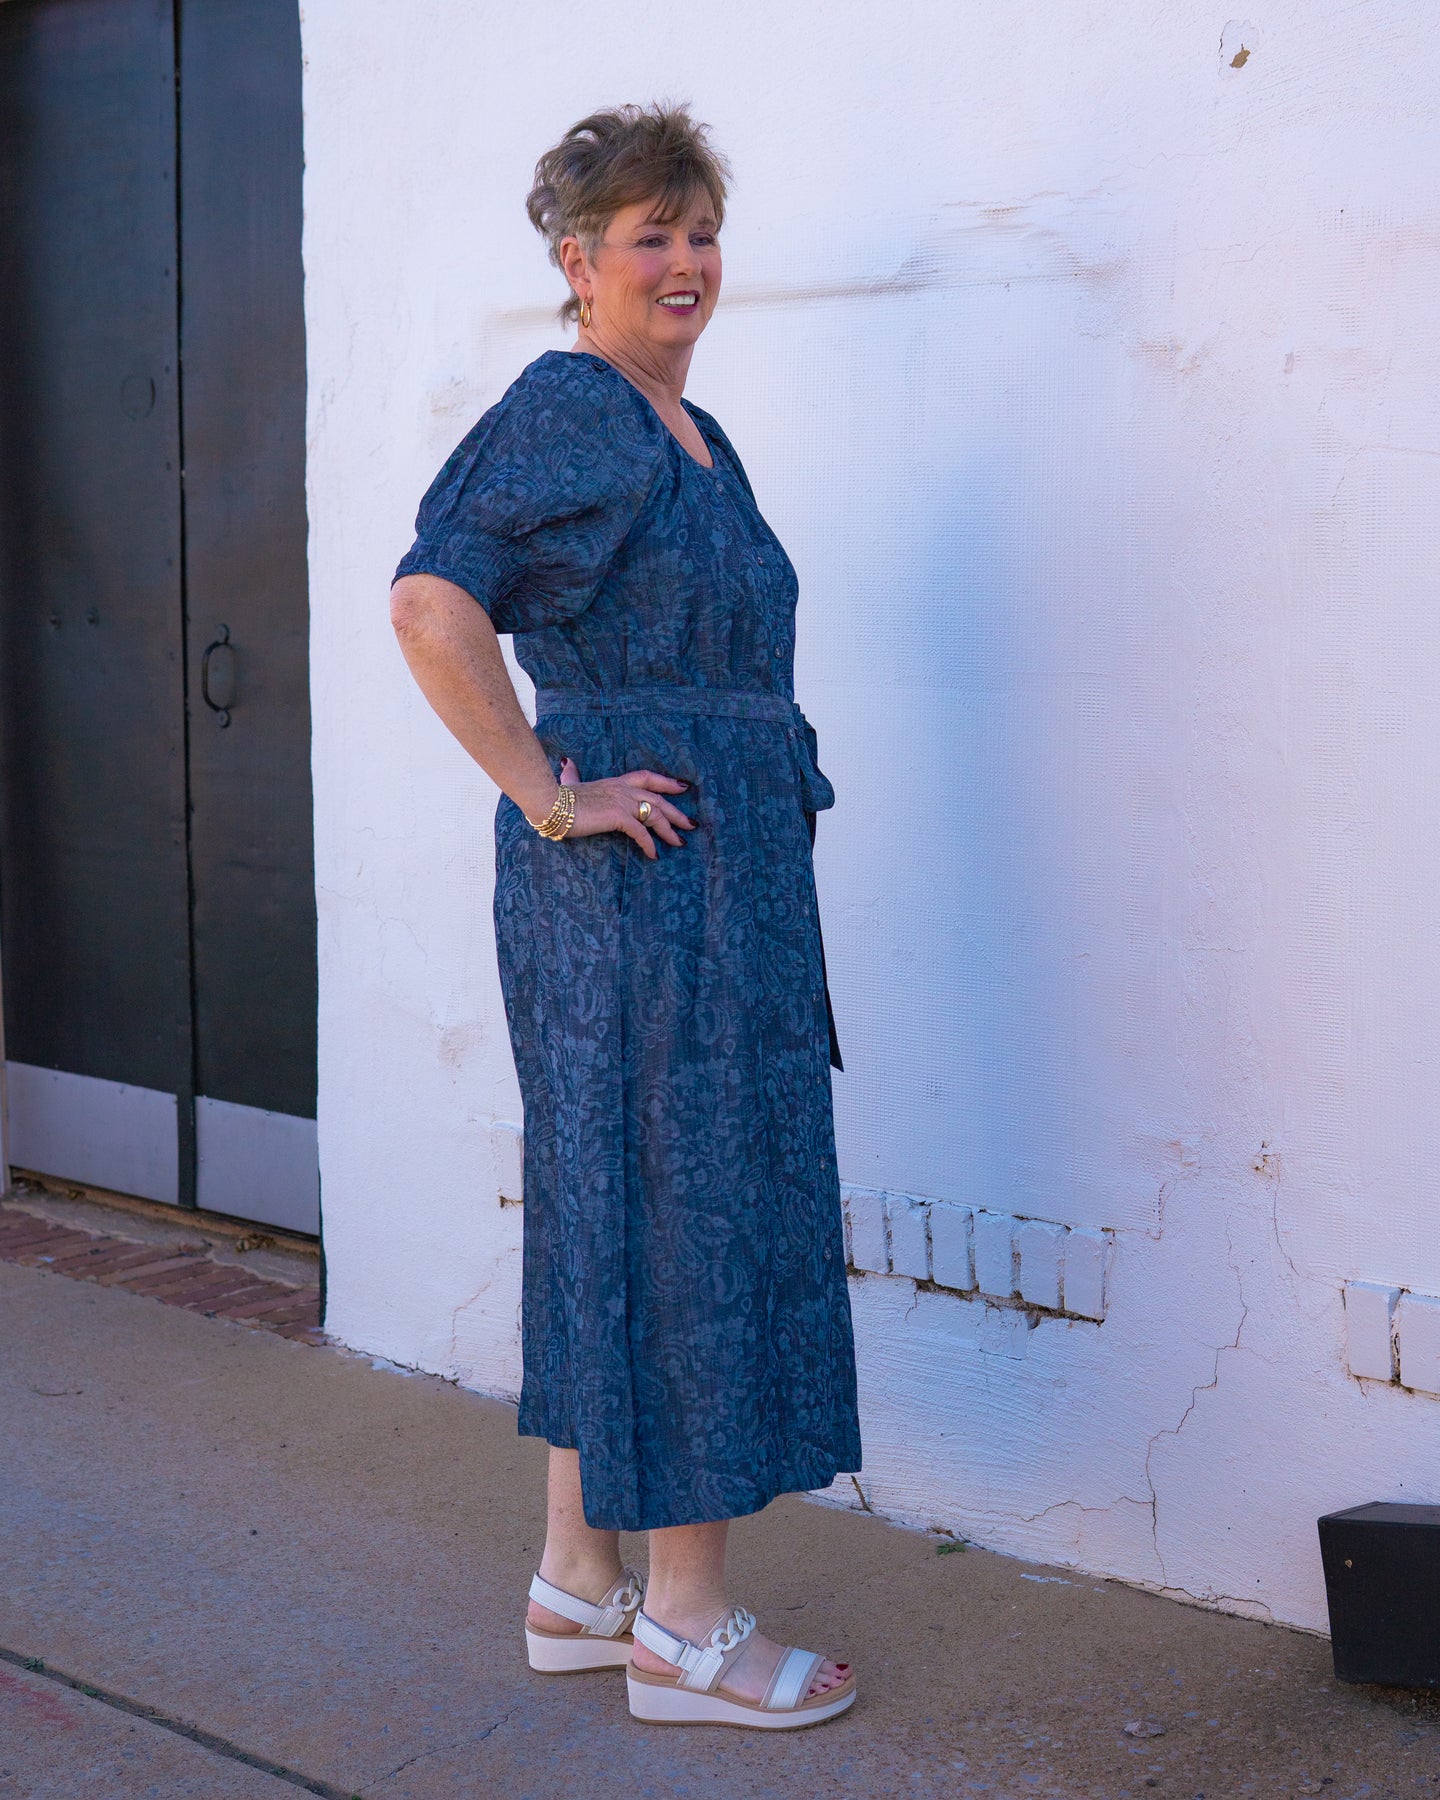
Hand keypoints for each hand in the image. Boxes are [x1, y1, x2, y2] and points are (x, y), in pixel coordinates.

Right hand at [556, 758, 694, 859]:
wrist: (549, 802)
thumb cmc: (557, 795)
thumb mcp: (570, 782)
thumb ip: (572, 774)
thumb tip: (566, 763)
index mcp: (615, 782)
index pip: (647, 777)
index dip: (666, 782)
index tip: (682, 787)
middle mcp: (622, 789)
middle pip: (658, 799)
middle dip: (677, 812)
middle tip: (691, 824)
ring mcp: (621, 801)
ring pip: (655, 815)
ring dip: (669, 830)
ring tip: (679, 843)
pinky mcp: (617, 816)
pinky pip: (640, 831)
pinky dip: (649, 844)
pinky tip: (654, 855)